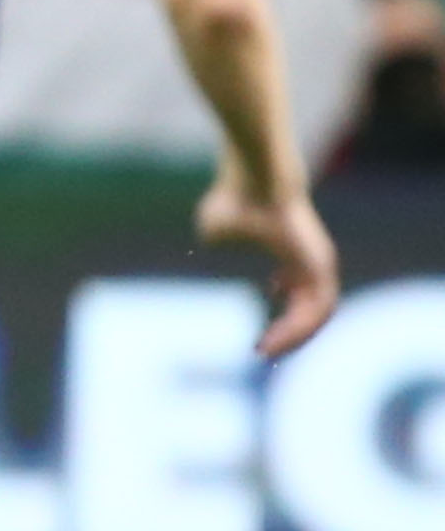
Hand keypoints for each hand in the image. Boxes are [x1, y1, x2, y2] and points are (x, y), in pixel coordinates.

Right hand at [198, 172, 339, 356]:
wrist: (254, 178)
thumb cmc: (234, 198)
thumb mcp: (215, 230)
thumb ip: (217, 248)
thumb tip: (210, 257)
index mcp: (295, 258)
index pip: (299, 302)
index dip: (282, 325)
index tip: (259, 342)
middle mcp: (314, 264)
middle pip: (311, 313)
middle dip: (288, 336)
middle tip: (261, 352)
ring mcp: (321, 264)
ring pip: (319, 314)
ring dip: (294, 337)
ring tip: (266, 349)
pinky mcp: (320, 265)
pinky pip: (319, 307)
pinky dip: (299, 326)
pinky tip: (276, 336)